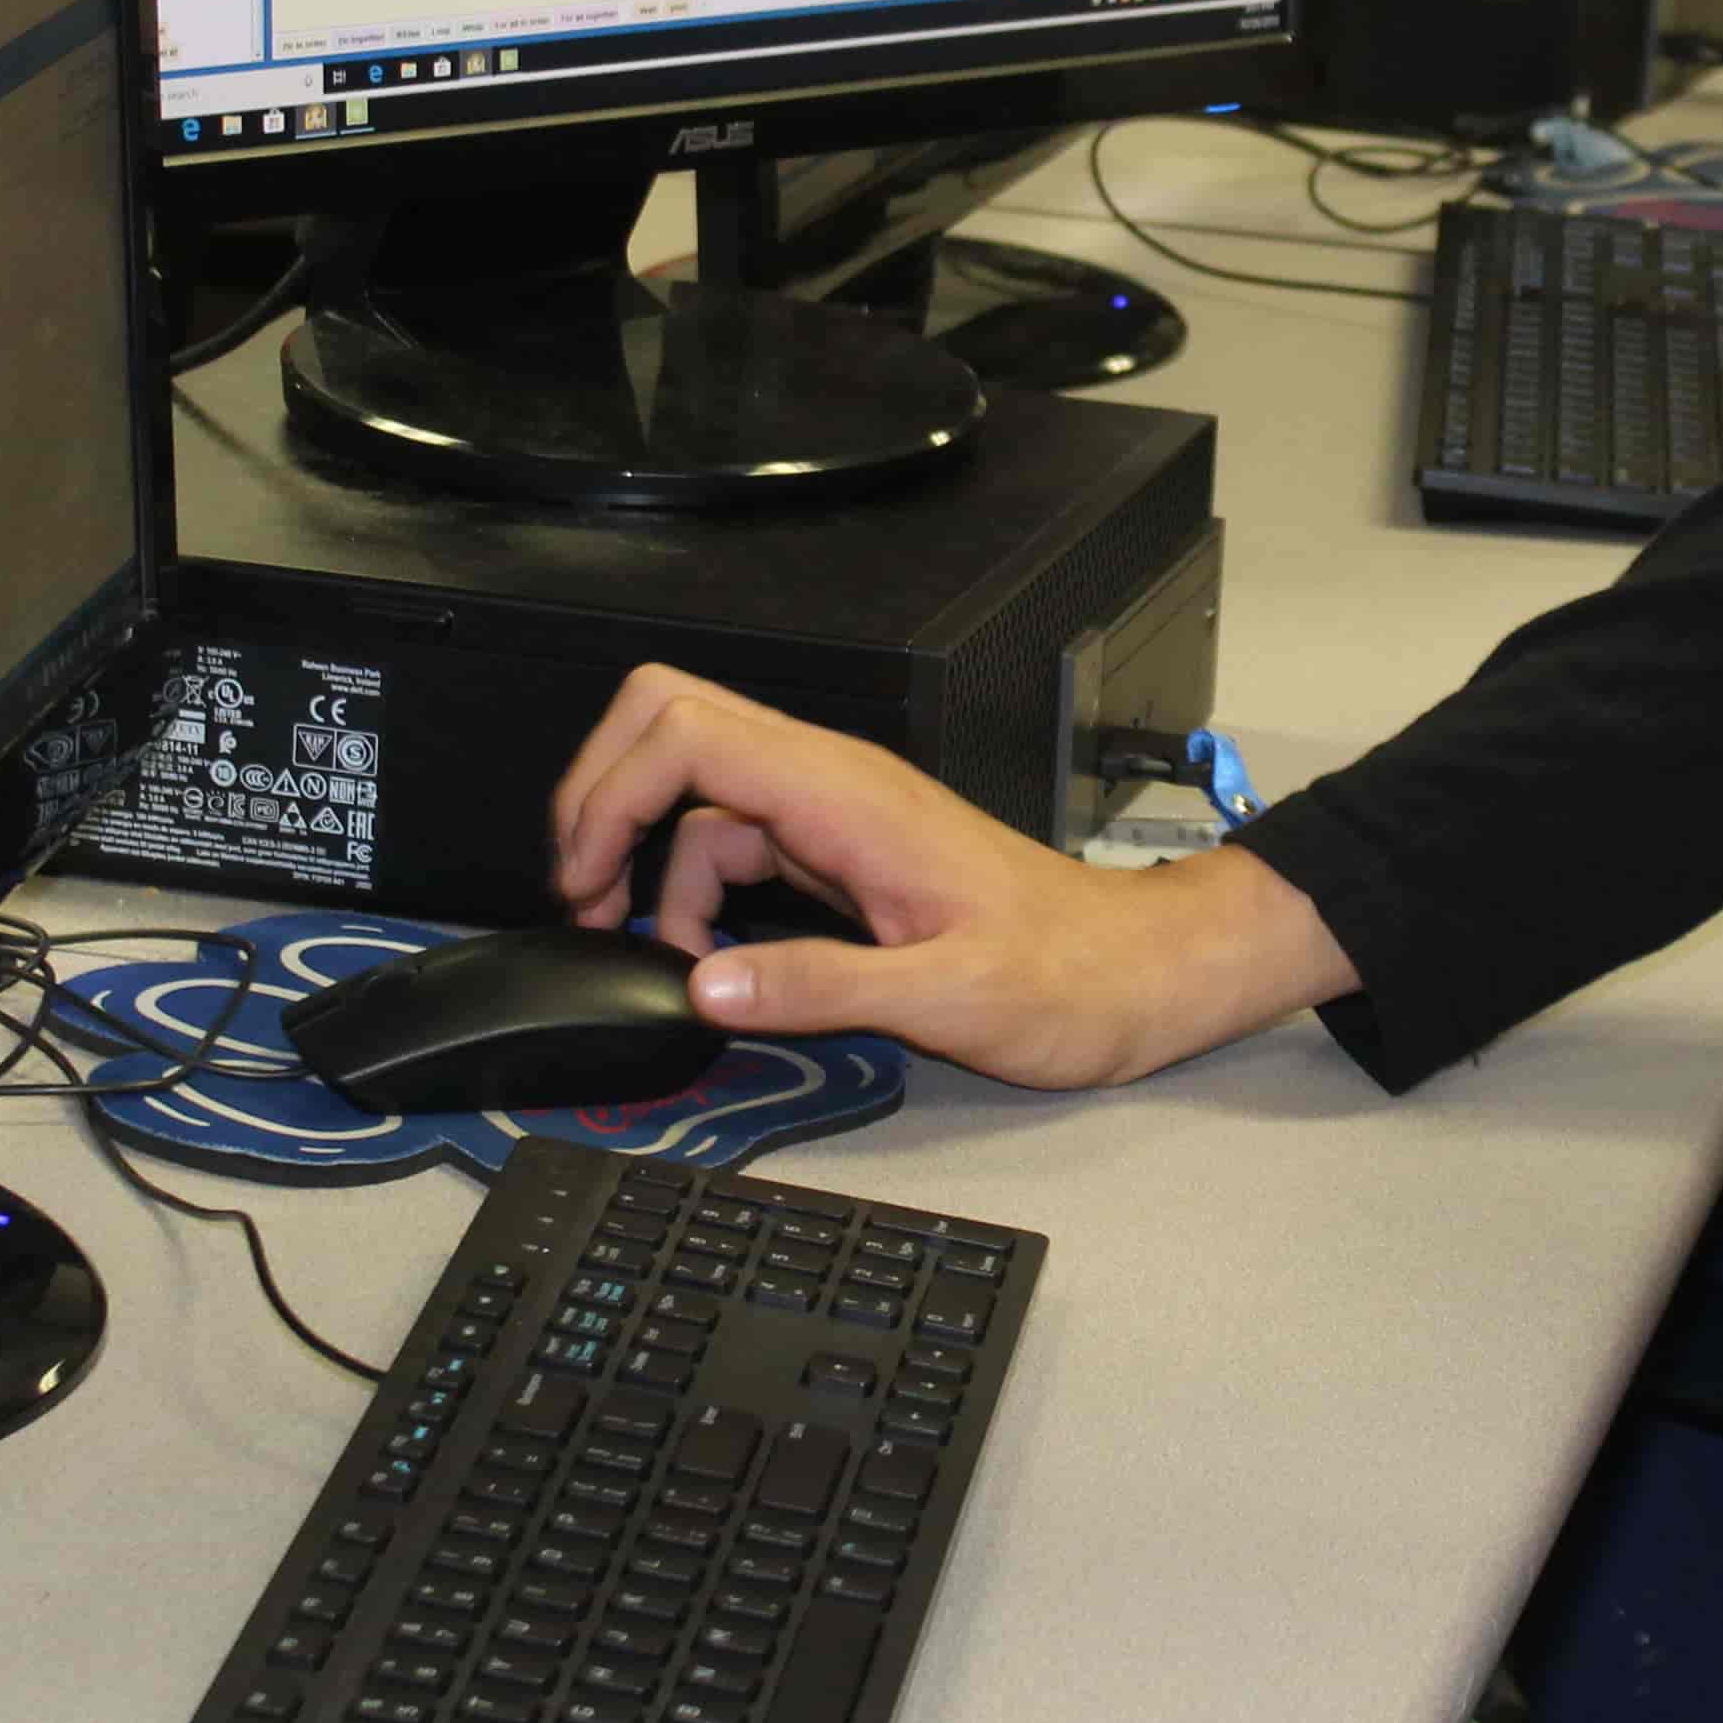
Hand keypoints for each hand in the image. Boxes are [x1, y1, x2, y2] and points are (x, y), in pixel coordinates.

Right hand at [547, 665, 1356, 1086]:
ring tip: (640, 953)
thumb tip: (702, 986)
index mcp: (849, 794)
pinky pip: (731, 844)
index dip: (612, 792)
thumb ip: (820, 989)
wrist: (1138, 971)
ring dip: (645, 859)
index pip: (688, 733)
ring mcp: (832, 814)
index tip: (586, 882)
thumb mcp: (948, 998)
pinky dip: (690, 892)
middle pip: (673, 724)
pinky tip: (701, 961)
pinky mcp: (838, 853)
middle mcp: (832, 784)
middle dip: (605, 798)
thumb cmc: (1069, 978)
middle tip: (585, 898)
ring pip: (694, 793)